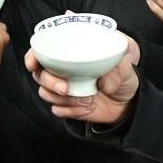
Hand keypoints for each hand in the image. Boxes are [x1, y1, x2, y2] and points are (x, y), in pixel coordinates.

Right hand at [24, 35, 139, 124]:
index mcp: (70, 52)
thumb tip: (101, 69)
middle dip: (50, 82)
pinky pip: (57, 110)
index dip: (32, 56)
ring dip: (65, 99)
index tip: (34, 63)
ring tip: (89, 99)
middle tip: (66, 88)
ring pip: (45, 94)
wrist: (131, 99)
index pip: (41, 51)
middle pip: (39, 75)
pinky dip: (71, 111)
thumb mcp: (128, 53)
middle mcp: (62, 70)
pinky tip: (89, 107)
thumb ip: (117, 51)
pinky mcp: (67, 106)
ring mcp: (63, 89)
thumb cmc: (125, 70)